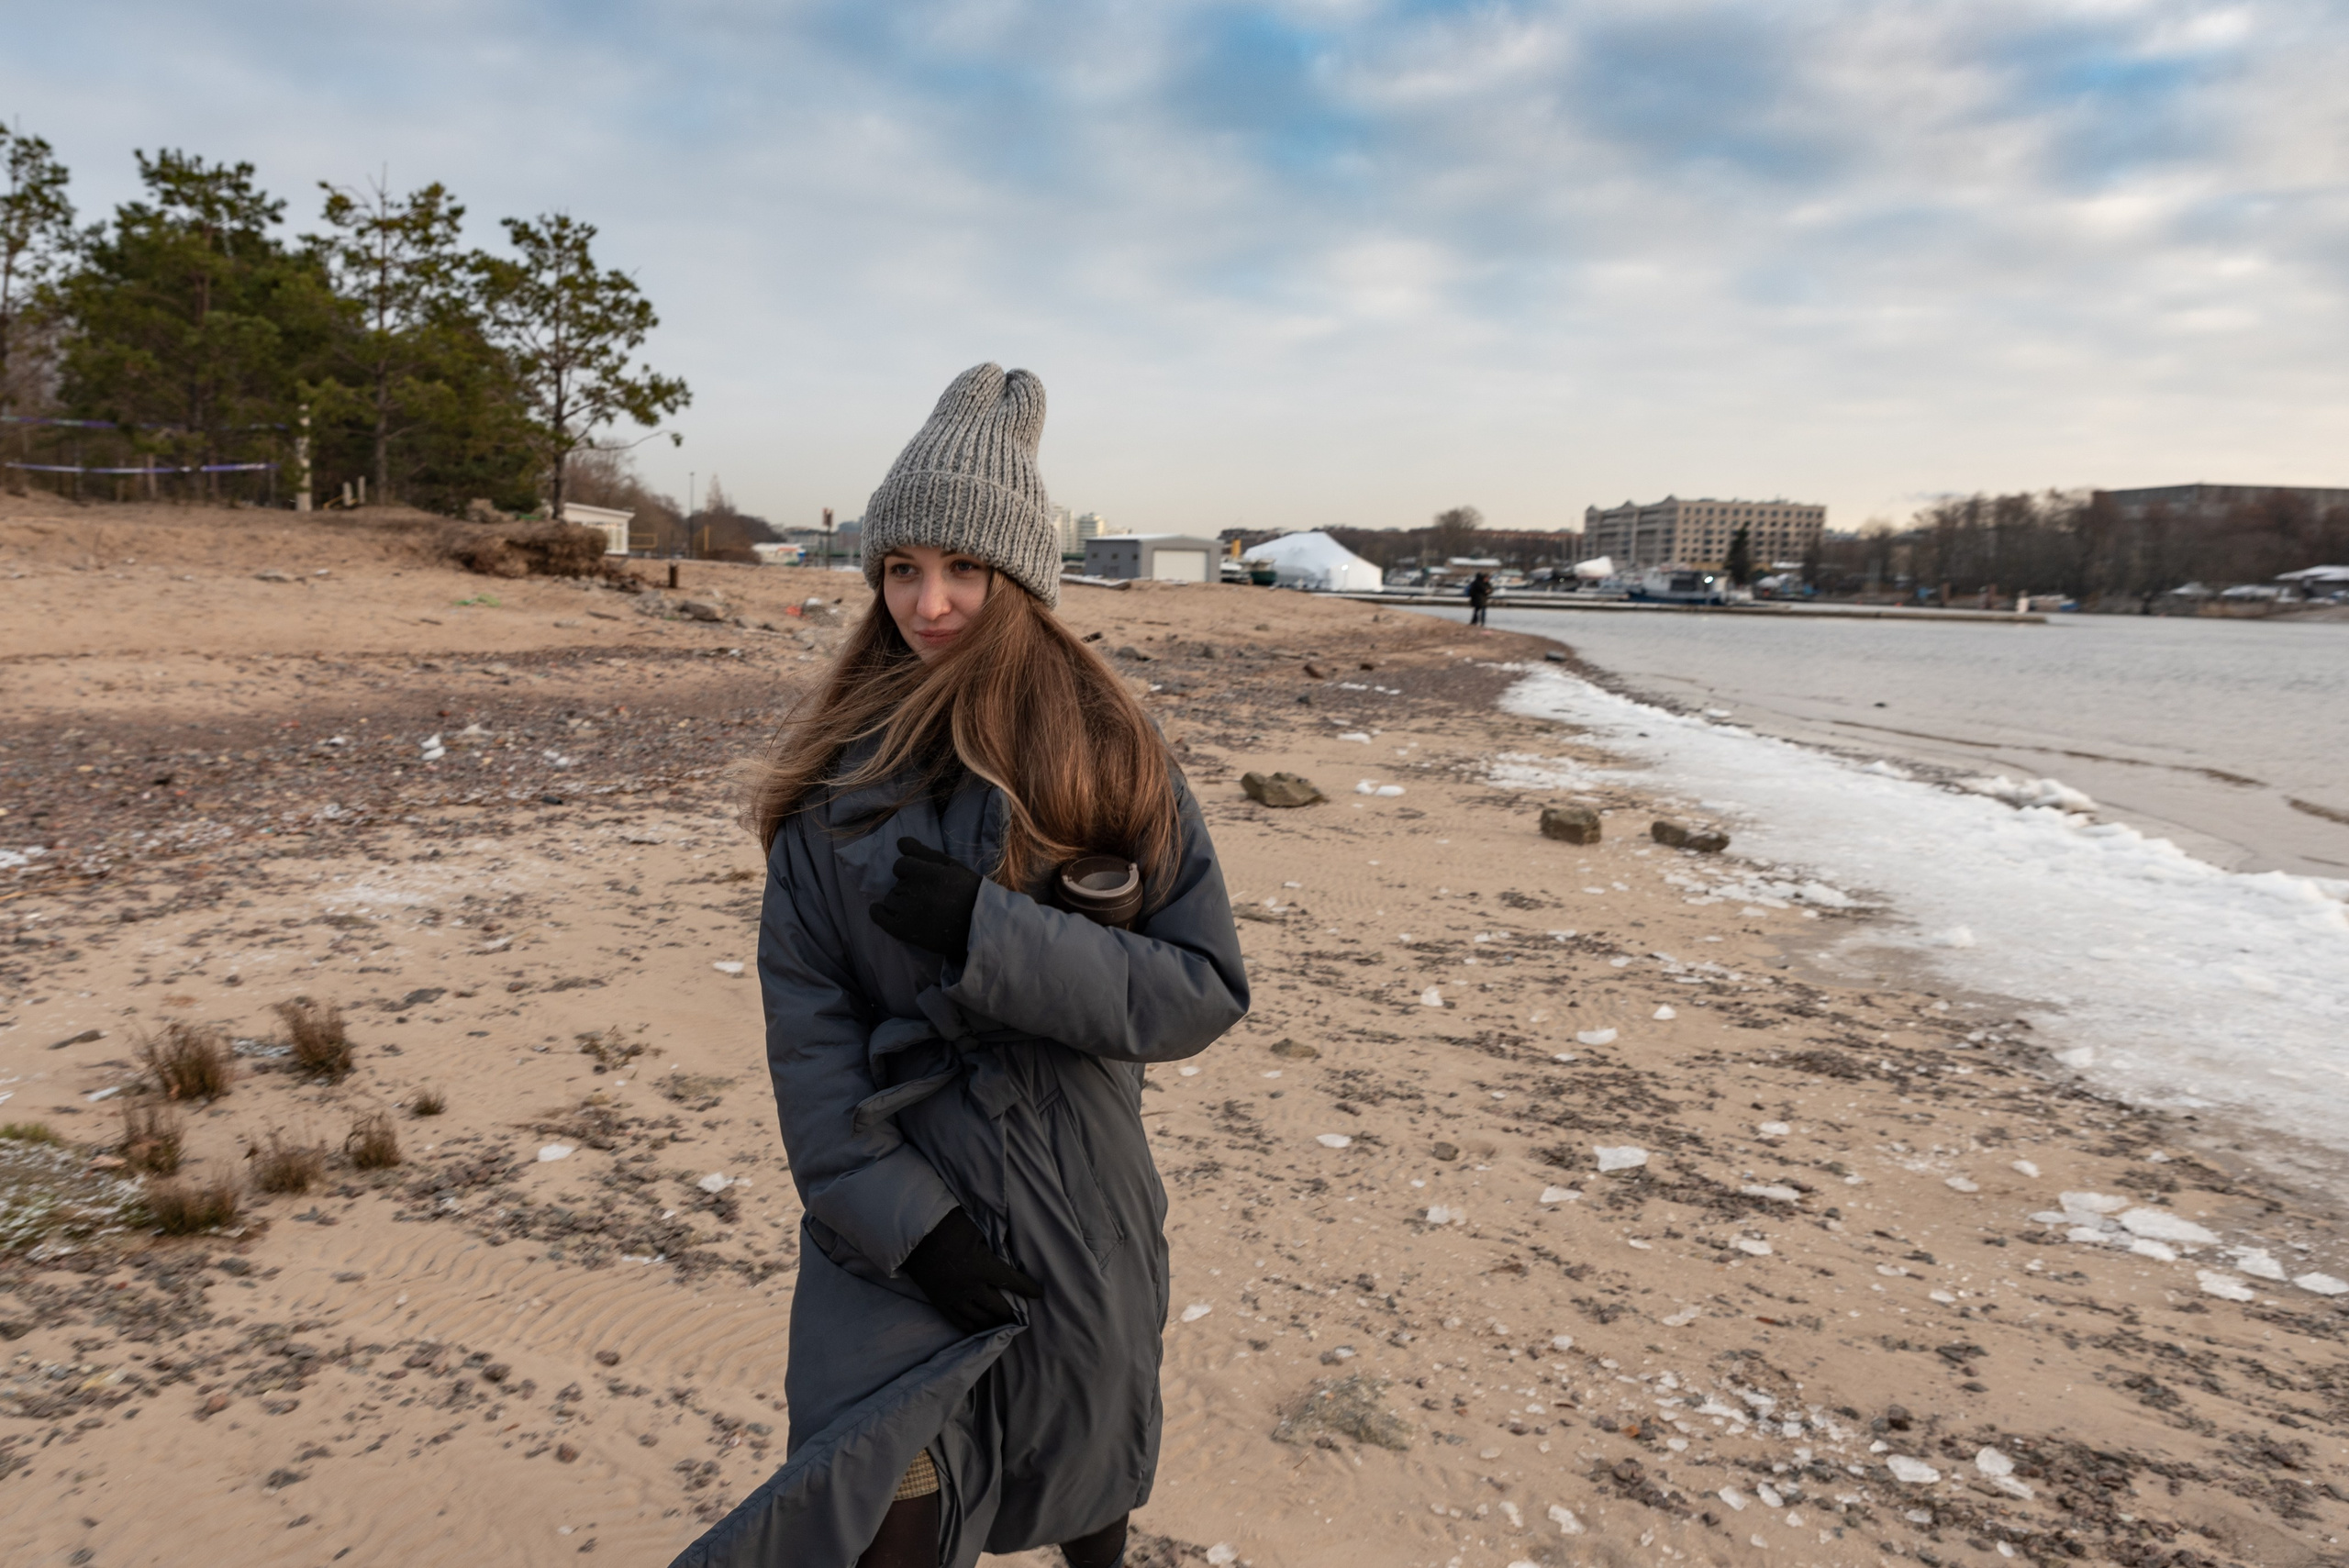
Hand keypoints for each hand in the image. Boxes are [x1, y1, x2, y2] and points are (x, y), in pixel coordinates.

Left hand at [869, 838, 982, 959]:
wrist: (978, 927)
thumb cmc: (967, 892)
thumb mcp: (950, 866)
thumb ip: (923, 852)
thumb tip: (900, 841)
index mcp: (930, 874)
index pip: (901, 864)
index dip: (910, 870)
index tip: (922, 878)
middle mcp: (917, 892)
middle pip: (896, 883)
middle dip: (908, 886)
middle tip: (927, 896)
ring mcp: (909, 913)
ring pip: (889, 898)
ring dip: (899, 900)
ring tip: (918, 907)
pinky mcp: (905, 931)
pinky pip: (880, 918)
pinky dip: (877, 912)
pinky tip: (879, 909)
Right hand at [901, 1207, 1042, 1333]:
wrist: (912, 1233)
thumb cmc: (947, 1224)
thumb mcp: (977, 1230)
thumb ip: (991, 1247)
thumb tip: (1004, 1256)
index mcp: (982, 1266)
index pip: (1012, 1281)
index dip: (1027, 1289)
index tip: (1038, 1294)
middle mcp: (969, 1287)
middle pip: (997, 1307)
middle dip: (1010, 1311)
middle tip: (1018, 1314)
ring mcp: (953, 1297)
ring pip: (979, 1319)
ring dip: (993, 1322)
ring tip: (1001, 1323)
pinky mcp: (939, 1302)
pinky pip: (958, 1321)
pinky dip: (971, 1326)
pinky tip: (978, 1327)